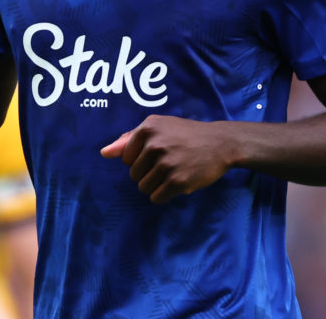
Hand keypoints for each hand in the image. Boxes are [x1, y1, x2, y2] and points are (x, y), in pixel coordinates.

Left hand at [100, 115, 231, 203]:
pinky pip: (156, 198)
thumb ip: (128, 139)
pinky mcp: (177, 181)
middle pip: (133, 174)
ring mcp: (166, 163)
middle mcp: (155, 144)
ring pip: (143, 188)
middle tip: (169, 162)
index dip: (140, 160)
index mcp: (147, 128)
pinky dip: (163, 195)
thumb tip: (104, 153)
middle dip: (148, 173)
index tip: (158, 153)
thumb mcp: (158, 127)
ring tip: (173, 173)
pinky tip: (177, 184)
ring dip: (156, 185)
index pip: (126, 158)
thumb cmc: (185, 135)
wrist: (220, 143)